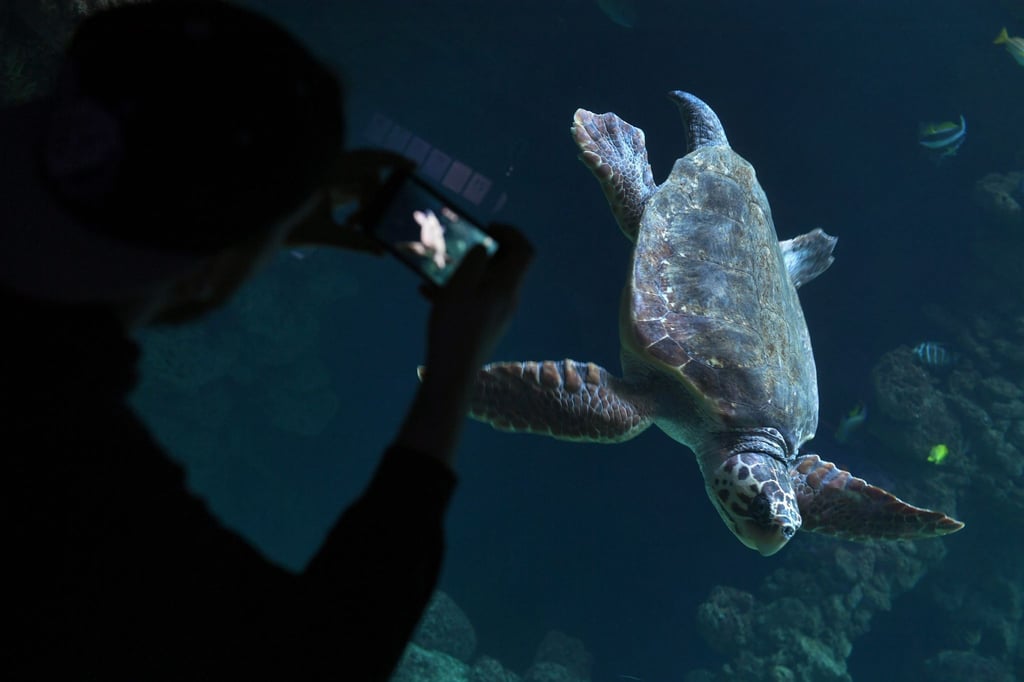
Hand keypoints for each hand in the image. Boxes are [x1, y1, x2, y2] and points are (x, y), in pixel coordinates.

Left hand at [284, 148, 413, 253]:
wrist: (258, 227)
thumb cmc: (285, 228)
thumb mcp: (323, 235)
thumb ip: (354, 242)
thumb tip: (381, 251)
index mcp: (326, 169)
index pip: (367, 159)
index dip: (392, 160)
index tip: (412, 167)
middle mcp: (327, 166)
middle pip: (367, 172)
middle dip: (377, 195)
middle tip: (376, 217)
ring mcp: (326, 173)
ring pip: (360, 181)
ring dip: (366, 202)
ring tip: (356, 224)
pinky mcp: (325, 183)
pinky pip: (351, 187)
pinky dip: (358, 203)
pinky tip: (353, 222)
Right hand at [395, 223, 532, 466]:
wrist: (452, 374)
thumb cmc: (455, 329)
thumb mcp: (459, 288)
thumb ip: (473, 262)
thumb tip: (484, 248)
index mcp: (507, 287)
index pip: (525, 250)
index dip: (511, 233)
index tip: (487, 228)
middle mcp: (509, 300)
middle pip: (508, 266)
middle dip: (485, 251)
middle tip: (461, 246)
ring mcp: (499, 315)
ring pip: (488, 282)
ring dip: (467, 271)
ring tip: (439, 272)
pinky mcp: (486, 327)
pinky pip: (477, 299)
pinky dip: (459, 291)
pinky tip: (429, 295)